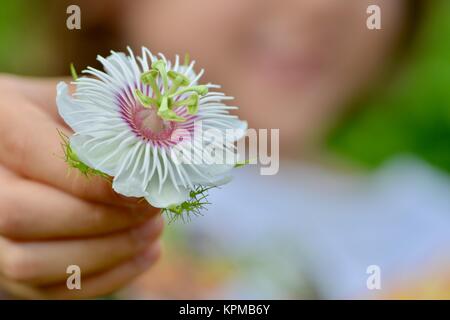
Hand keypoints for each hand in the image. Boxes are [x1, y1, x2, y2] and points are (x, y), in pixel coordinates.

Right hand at [0, 74, 162, 298]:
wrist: (17, 147)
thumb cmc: (55, 117)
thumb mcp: (78, 97)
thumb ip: (110, 113)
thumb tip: (163, 135)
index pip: (36, 156)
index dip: (96, 180)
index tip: (147, 185)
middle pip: (23, 217)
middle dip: (102, 218)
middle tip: (154, 207)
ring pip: (32, 263)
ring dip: (107, 251)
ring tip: (154, 230)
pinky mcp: (8, 269)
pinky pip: (50, 290)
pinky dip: (107, 277)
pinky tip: (146, 252)